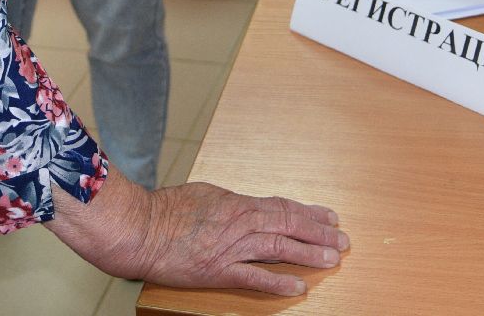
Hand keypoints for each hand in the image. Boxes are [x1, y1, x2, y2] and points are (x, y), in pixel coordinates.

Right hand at [53, 179, 346, 296]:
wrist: (140, 228)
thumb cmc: (166, 211)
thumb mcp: (205, 195)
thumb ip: (231, 204)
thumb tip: (251, 208)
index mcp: (237, 203)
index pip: (282, 206)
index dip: (309, 213)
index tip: (330, 217)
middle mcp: (240, 222)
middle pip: (288, 225)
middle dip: (318, 233)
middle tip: (343, 241)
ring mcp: (231, 246)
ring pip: (279, 247)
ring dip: (308, 254)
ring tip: (332, 259)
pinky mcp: (218, 270)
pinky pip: (254, 276)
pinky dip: (278, 281)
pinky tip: (298, 287)